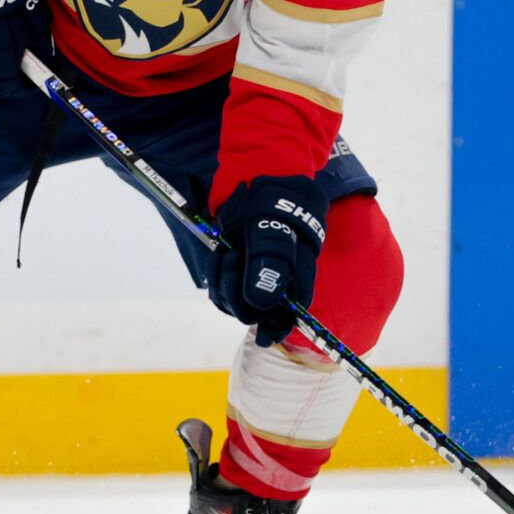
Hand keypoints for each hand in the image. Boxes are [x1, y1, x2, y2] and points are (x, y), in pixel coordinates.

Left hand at [209, 175, 327, 346]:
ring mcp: (256, 277)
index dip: (275, 327)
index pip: (289, 315)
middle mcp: (278, 282)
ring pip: (236, 302)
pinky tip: (220, 255)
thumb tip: (262, 303)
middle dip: (237, 292)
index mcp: (297, 277)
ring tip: (227, 253)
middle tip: (234, 260)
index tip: (263, 336)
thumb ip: (269, 263)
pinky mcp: (239, 270)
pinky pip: (222, 290)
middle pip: (257, 312)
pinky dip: (216, 275)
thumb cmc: (272, 201)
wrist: (259, 178)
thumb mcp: (270, 227)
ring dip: (224, 282)